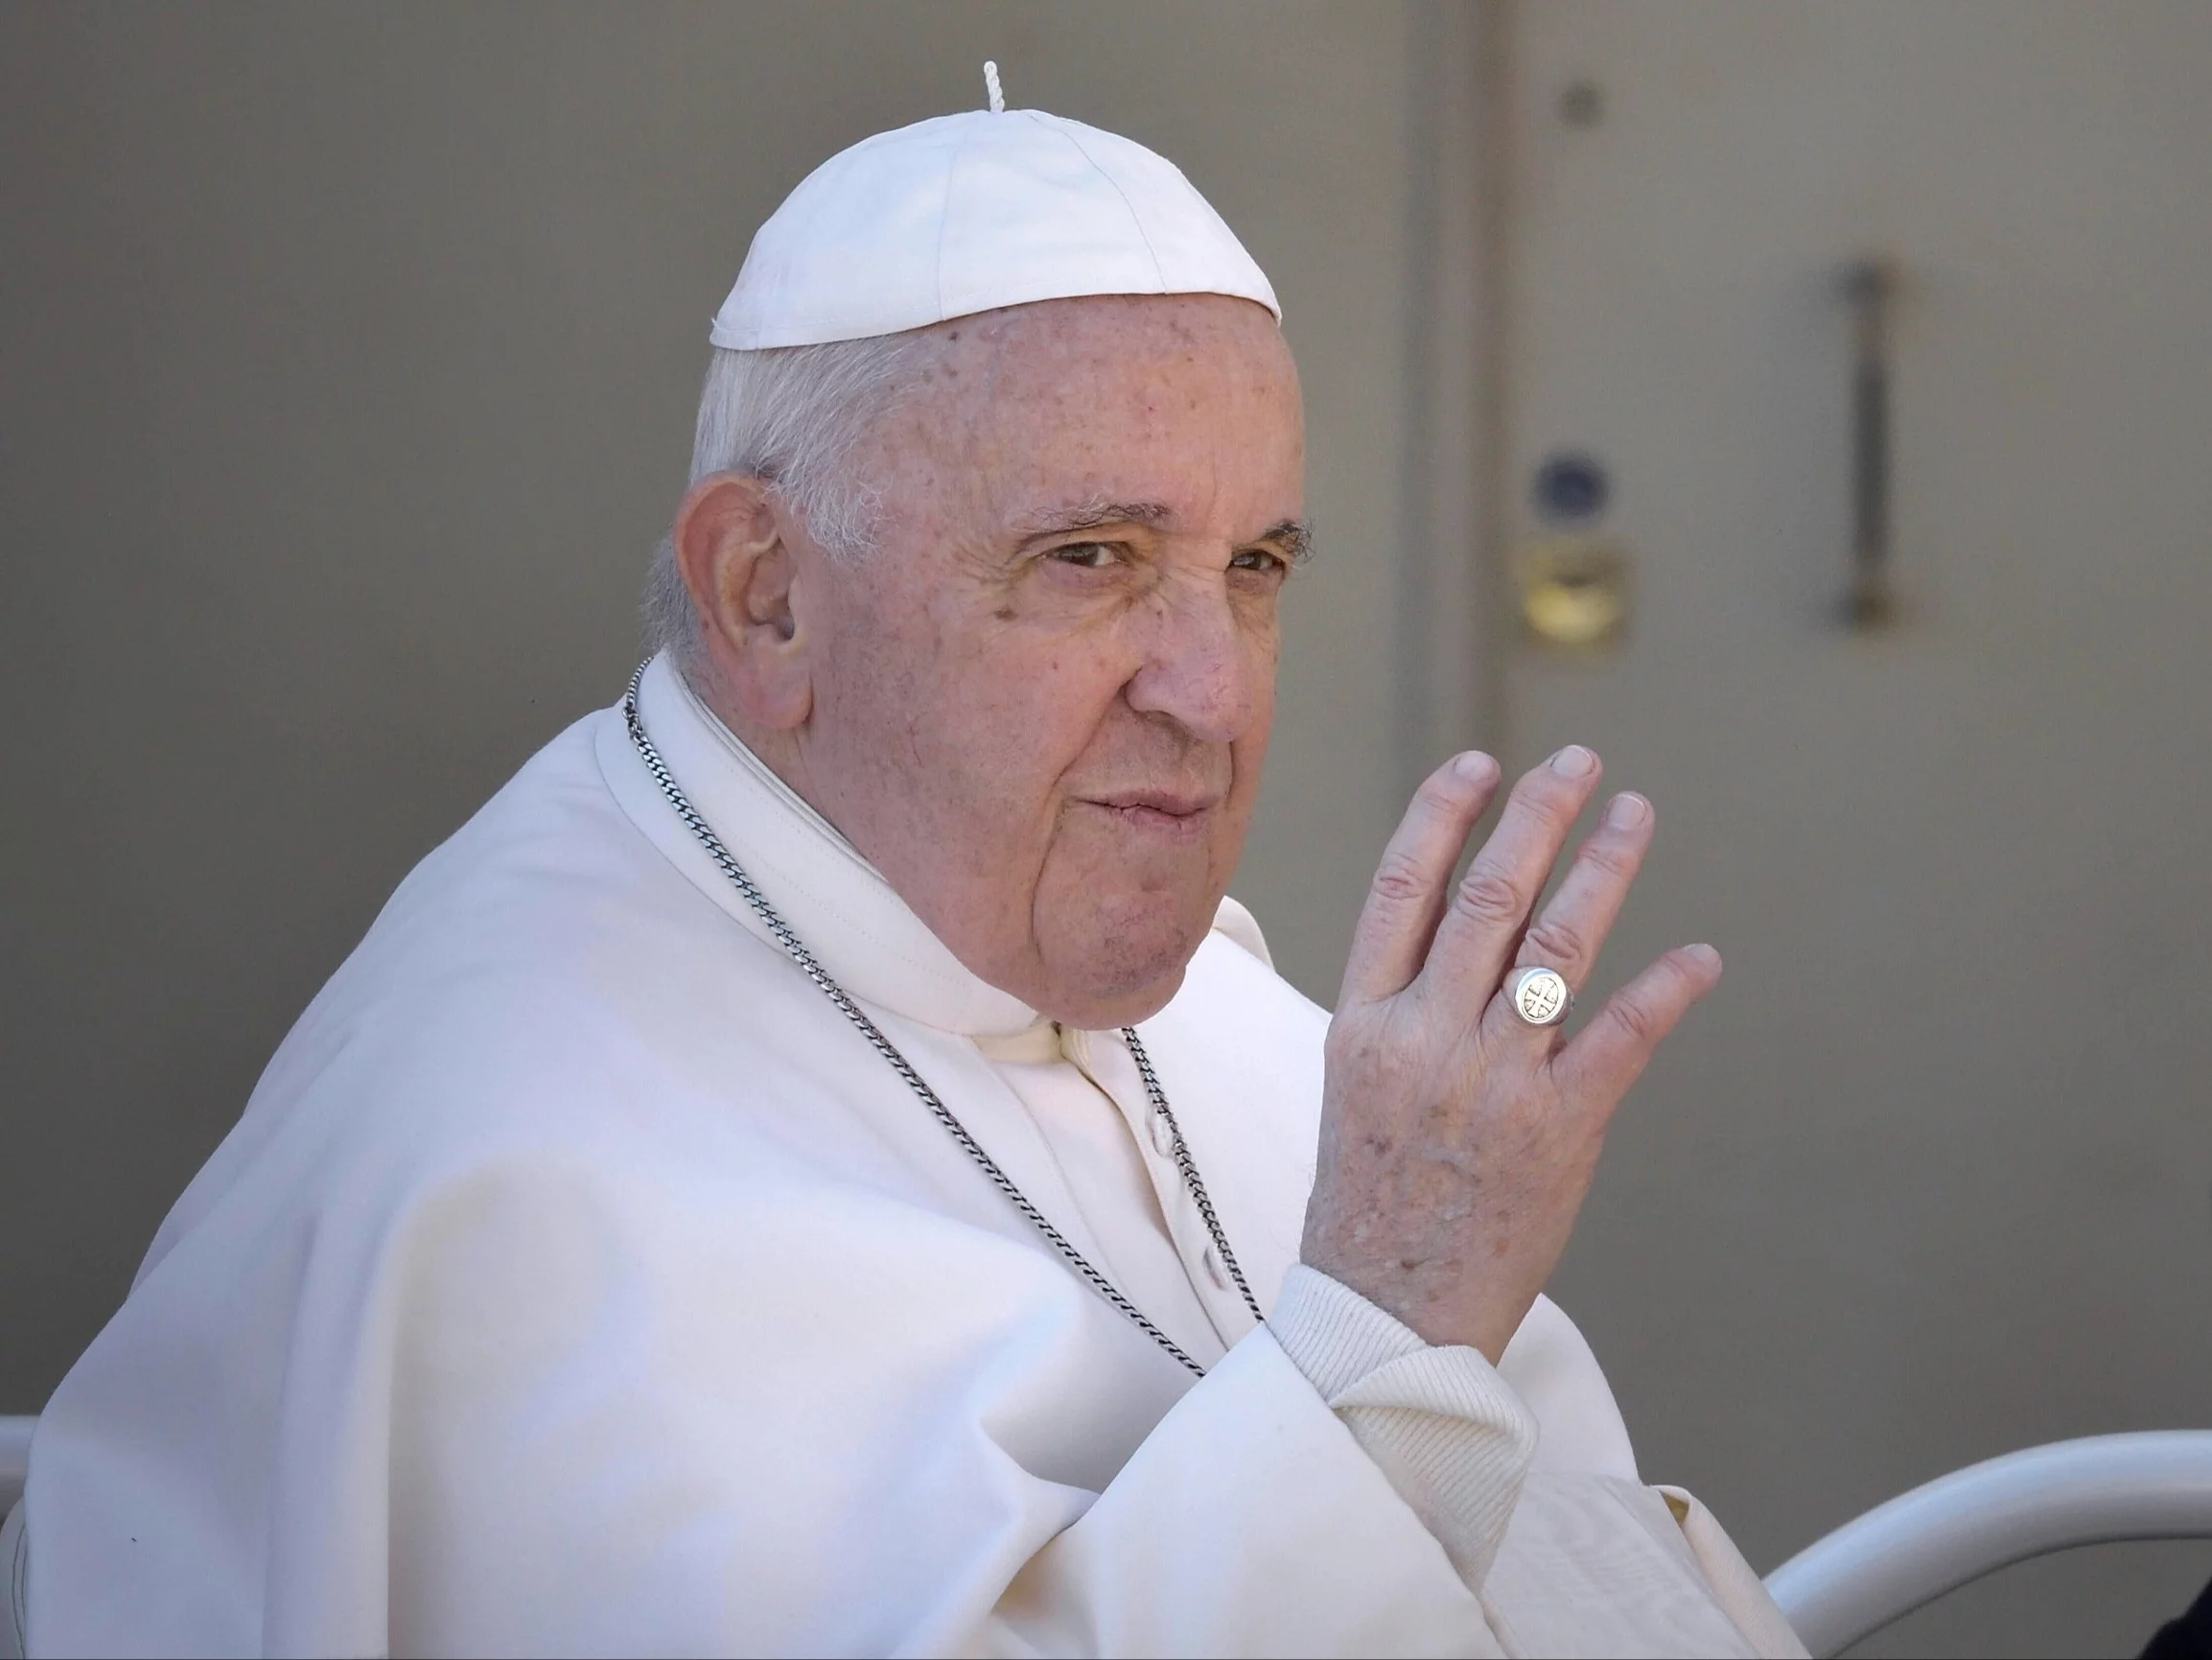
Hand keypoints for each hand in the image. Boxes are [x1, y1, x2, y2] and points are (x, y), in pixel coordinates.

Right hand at [1300, 745, 1721, 1361]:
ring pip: (1556, 948)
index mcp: (1364, 1023)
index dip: (1443, 817)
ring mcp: (1494, 1082)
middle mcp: (1426, 1038)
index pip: (1401, 890)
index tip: (1480, 766)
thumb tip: (1453, 936)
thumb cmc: (1368, 1206)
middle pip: (1486, 897)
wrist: (1387, 1317)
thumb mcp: (1355, 1089)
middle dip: (1536, 816)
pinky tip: (1699, 956)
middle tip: (1577, 761)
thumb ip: (1400, 1011)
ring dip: (1603, 870)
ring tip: (1633, 815)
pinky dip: (1664, 990)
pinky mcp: (1557, 1130)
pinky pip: (1619, 1040)